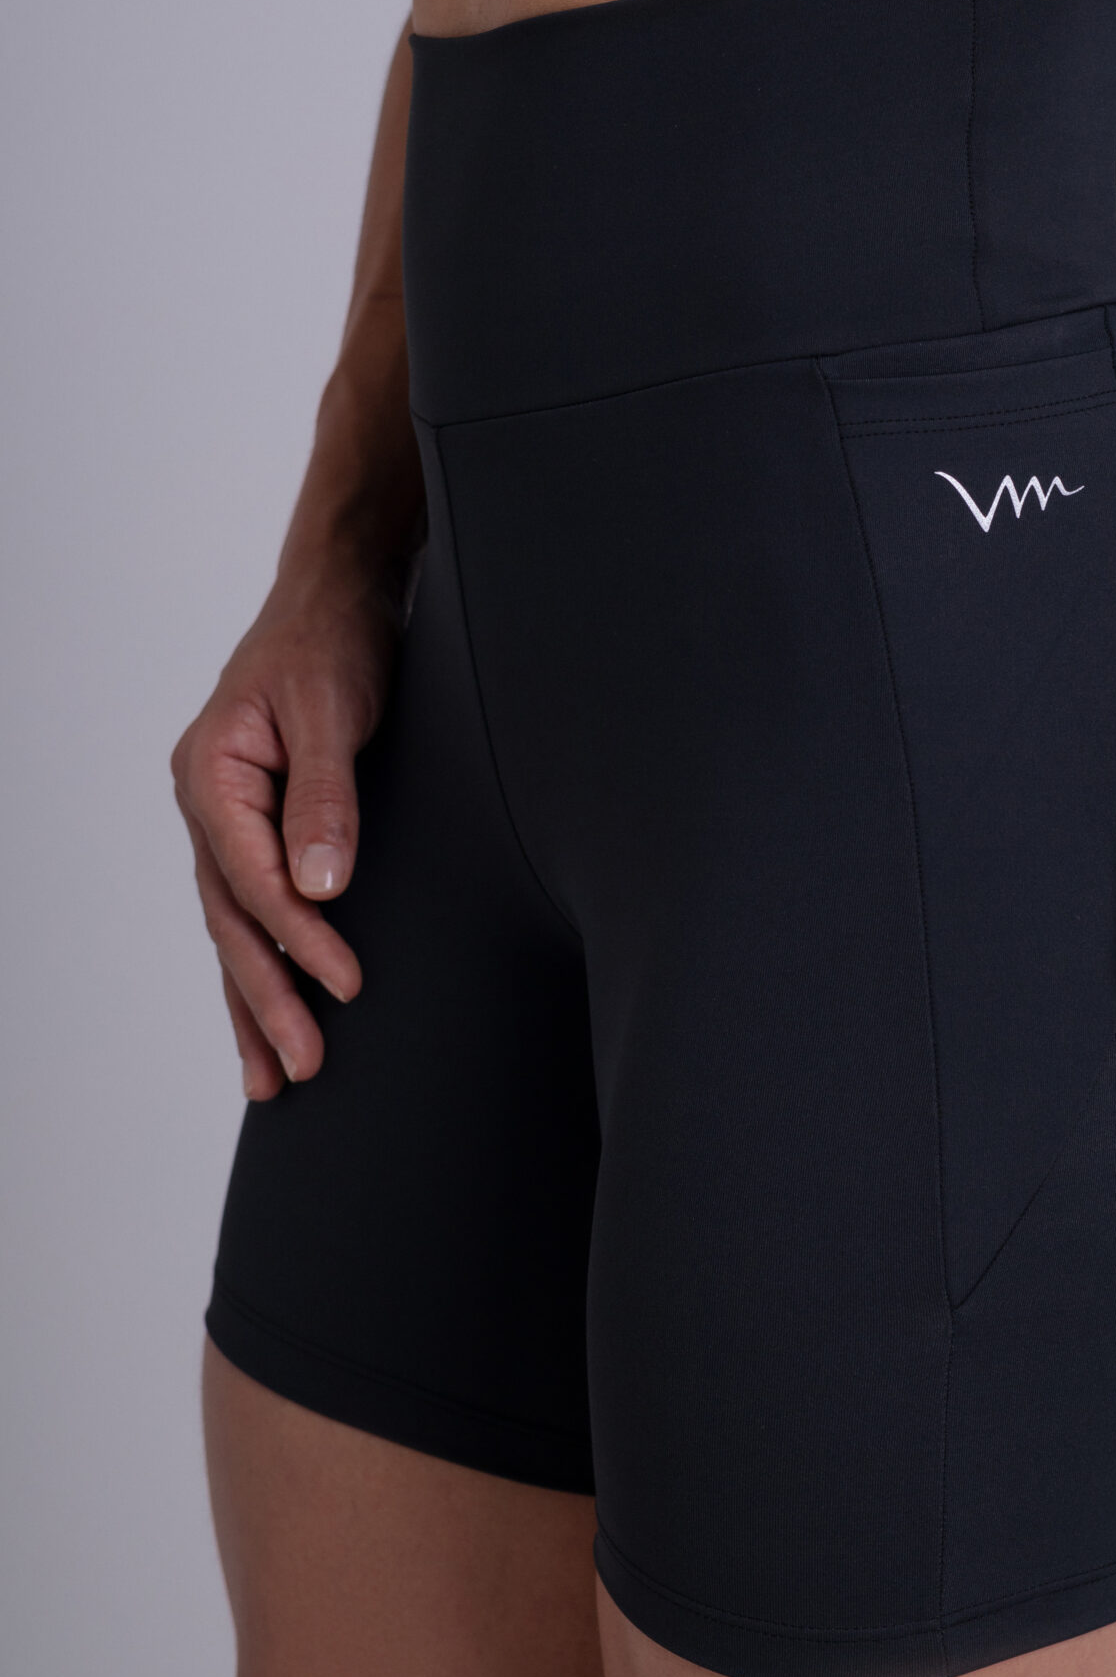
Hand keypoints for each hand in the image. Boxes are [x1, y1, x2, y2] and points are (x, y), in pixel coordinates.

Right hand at [172, 573, 400, 1099]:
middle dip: (265, 999)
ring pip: (233, 929)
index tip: (346, 985)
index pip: (251, 878)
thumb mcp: (334, 710)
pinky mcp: (258, 828)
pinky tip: (274, 1012)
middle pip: (231, 921)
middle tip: (300, 1071)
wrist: (338, 597)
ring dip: (255, 1002)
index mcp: (211, 774)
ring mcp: (225, 820)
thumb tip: (321, 889)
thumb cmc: (335, 641)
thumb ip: (327, 797)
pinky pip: (251, 910)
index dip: (298, 938)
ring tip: (273, 1080)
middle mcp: (207, 805)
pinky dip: (263, 962)